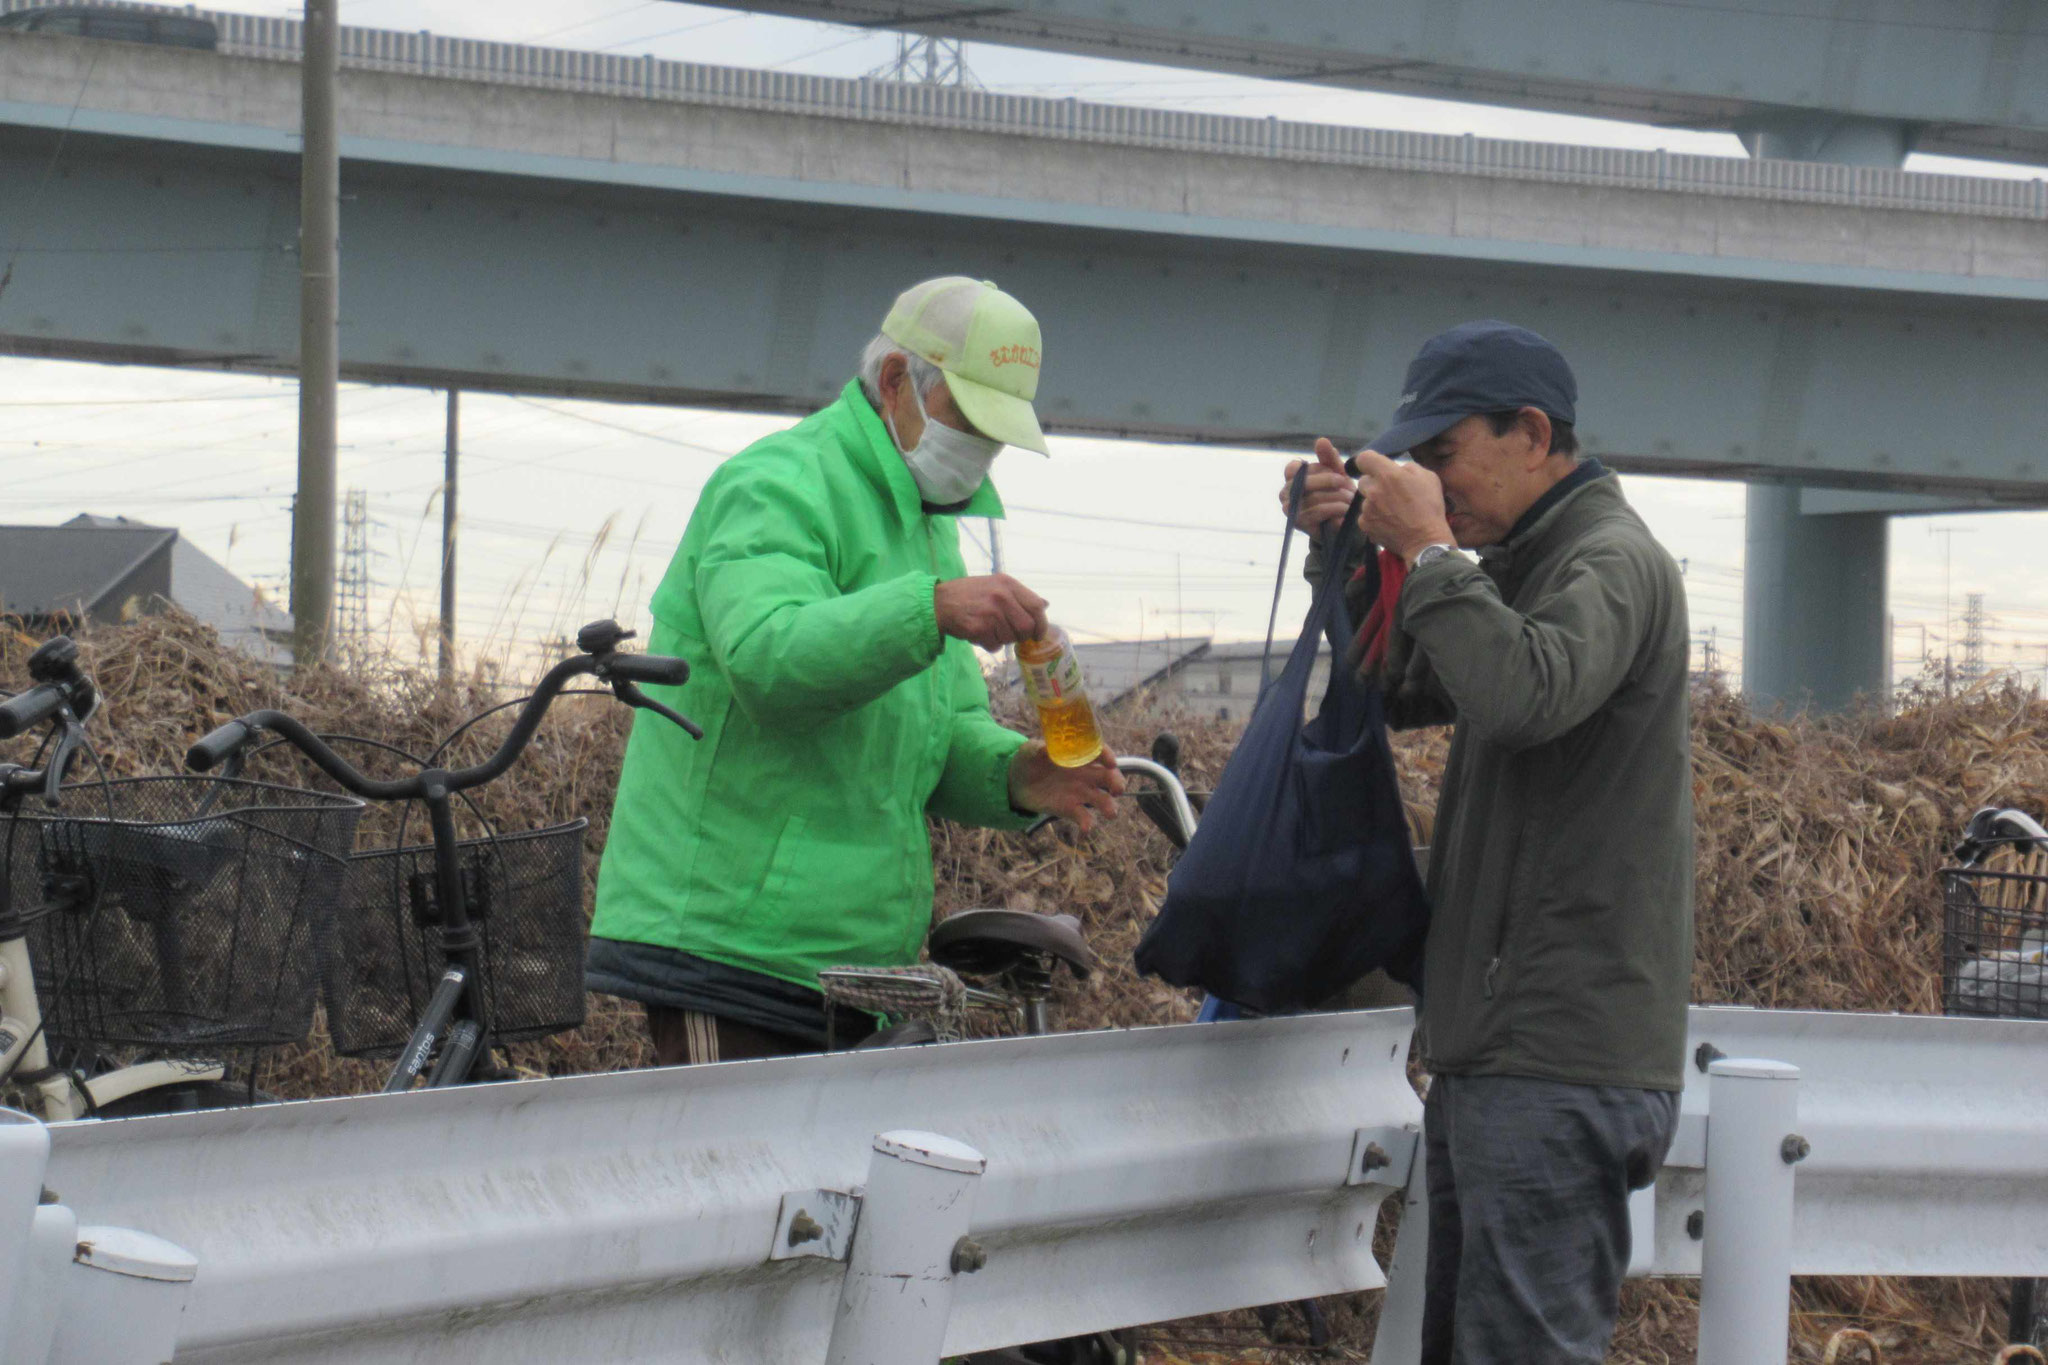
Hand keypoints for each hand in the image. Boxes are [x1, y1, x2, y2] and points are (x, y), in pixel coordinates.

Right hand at [936, 574, 1050, 649]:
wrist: (939, 602)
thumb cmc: (969, 595)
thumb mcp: (996, 586)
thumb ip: (1019, 595)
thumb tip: (1045, 605)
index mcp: (1008, 584)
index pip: (1036, 606)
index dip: (1041, 624)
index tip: (1037, 634)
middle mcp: (1002, 596)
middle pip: (1026, 627)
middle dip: (1020, 636)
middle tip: (1009, 634)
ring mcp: (991, 612)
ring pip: (1010, 638)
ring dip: (1001, 640)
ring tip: (988, 630)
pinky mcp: (979, 627)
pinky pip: (994, 645)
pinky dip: (989, 645)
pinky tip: (979, 634)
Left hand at [1007, 742, 1124, 833]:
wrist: (1017, 782)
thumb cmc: (1029, 760)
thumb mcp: (1031, 751)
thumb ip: (1039, 750)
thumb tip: (1045, 749)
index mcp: (1078, 756)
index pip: (1099, 753)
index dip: (1108, 756)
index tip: (1111, 762)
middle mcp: (1085, 774)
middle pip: (1109, 777)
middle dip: (1117, 783)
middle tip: (1117, 790)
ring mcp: (1080, 792)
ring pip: (1103, 799)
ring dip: (1110, 806)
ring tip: (1111, 813)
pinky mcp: (1071, 809)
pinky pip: (1085, 818)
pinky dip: (1087, 825)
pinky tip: (1084, 831)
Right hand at [1278, 439, 1360, 536]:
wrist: (1344, 523)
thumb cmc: (1337, 494)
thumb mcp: (1336, 473)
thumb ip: (1328, 457)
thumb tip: (1321, 440)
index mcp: (1291, 478)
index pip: (1293, 468)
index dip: (1315, 469)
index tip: (1335, 471)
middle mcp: (1285, 494)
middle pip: (1303, 482)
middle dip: (1327, 481)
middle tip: (1344, 482)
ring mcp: (1290, 510)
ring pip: (1312, 497)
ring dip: (1335, 496)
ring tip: (1350, 498)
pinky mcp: (1299, 524)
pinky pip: (1317, 511)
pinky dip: (1334, 508)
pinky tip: (1345, 509)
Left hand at [1350, 448, 1455, 563]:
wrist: (1425, 540)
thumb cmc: (1430, 508)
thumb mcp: (1428, 477)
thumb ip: (1408, 467)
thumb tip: (1398, 468)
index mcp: (1388, 475)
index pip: (1363, 458)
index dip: (1369, 461)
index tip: (1375, 467)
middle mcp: (1373, 490)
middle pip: (1363, 480)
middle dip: (1374, 484)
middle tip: (1390, 493)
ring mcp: (1367, 509)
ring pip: (1366, 500)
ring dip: (1375, 502)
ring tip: (1394, 512)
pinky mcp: (1365, 524)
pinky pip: (1366, 516)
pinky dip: (1375, 518)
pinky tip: (1389, 522)